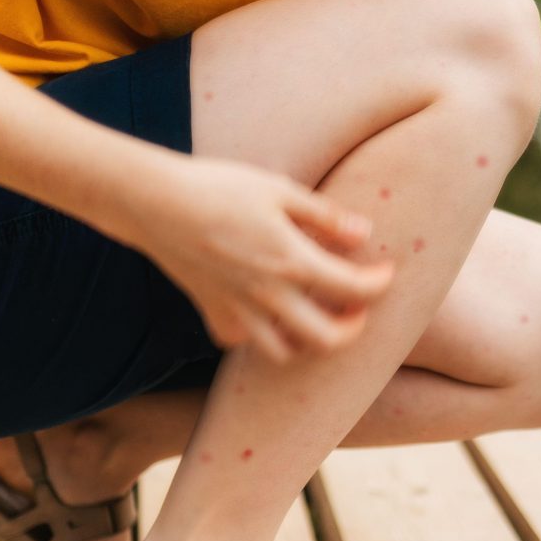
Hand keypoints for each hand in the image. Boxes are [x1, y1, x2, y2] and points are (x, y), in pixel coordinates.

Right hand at [129, 154, 394, 362]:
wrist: (154, 202)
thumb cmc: (219, 187)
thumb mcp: (280, 190)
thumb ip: (325, 217)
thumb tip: (364, 234)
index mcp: (292, 261)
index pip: (353, 290)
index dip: (379, 284)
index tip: (386, 272)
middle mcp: (268, 295)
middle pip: (327, 339)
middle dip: (352, 329)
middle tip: (356, 309)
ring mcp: (238, 310)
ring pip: (284, 353)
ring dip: (307, 341)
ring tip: (315, 316)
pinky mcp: (212, 311)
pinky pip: (240, 342)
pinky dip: (257, 337)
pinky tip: (262, 315)